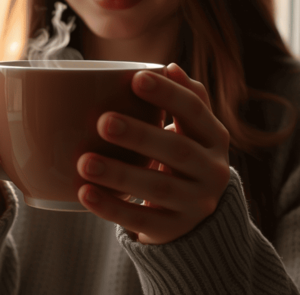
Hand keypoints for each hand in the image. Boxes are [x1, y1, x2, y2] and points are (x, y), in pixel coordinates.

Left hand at [76, 63, 229, 244]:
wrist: (200, 218)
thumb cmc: (185, 159)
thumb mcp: (193, 132)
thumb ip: (185, 100)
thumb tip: (170, 67)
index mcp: (215, 138)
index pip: (195, 111)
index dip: (168, 94)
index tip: (136, 78)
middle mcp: (212, 171)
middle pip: (177, 151)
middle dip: (139, 135)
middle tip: (103, 121)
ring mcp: (196, 204)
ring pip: (158, 189)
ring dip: (120, 174)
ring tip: (84, 162)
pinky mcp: (174, 230)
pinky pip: (141, 219)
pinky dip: (111, 208)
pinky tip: (85, 194)